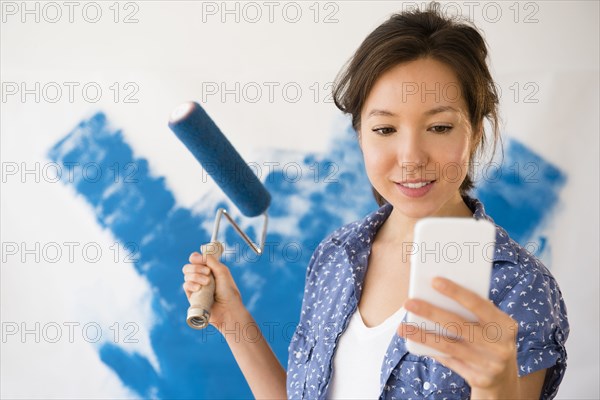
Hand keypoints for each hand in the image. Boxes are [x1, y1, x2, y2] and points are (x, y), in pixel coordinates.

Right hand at [182, 250, 243, 328]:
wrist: (228, 309)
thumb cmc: (228, 291)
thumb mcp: (222, 271)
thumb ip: (210, 260)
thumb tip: (196, 254)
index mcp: (209, 270)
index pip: (196, 260)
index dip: (196, 258)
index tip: (199, 259)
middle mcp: (201, 277)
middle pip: (188, 266)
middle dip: (196, 267)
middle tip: (208, 272)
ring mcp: (196, 287)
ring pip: (187, 275)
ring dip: (196, 276)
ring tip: (207, 283)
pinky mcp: (192, 296)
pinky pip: (186, 286)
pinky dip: (191, 284)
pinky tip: (198, 288)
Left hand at [398, 277, 519, 397]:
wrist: (504, 378)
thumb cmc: (490, 339)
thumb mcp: (492, 324)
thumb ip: (473, 310)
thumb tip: (436, 292)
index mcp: (506, 325)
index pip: (478, 304)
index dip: (456, 292)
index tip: (434, 281)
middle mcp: (500, 345)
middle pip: (458, 325)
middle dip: (431, 312)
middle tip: (408, 302)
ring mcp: (490, 364)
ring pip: (448, 346)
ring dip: (422, 335)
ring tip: (403, 327)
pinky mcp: (478, 379)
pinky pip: (448, 361)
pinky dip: (430, 350)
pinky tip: (414, 341)